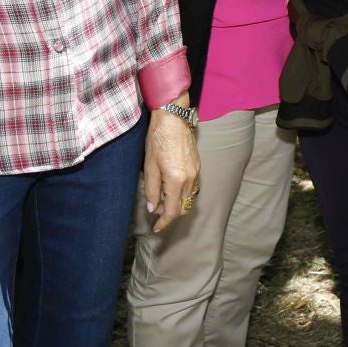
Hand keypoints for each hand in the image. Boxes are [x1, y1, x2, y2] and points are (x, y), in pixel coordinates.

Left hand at [142, 105, 199, 231]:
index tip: (156, 228)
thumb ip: (151, 189)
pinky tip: (170, 187)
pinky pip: (191, 187)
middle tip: (156, 212)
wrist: (173, 118)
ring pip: (188, 198)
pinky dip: (181, 193)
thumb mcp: (149, 165)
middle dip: (170, 213)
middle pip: (183, 207)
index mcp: (176, 180)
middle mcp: (190, 179)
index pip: (172, 210)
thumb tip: (152, 207)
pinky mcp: (198, 166)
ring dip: (176, 203)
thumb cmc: (158, 138)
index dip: (164, 222)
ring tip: (161, 198)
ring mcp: (196, 172)